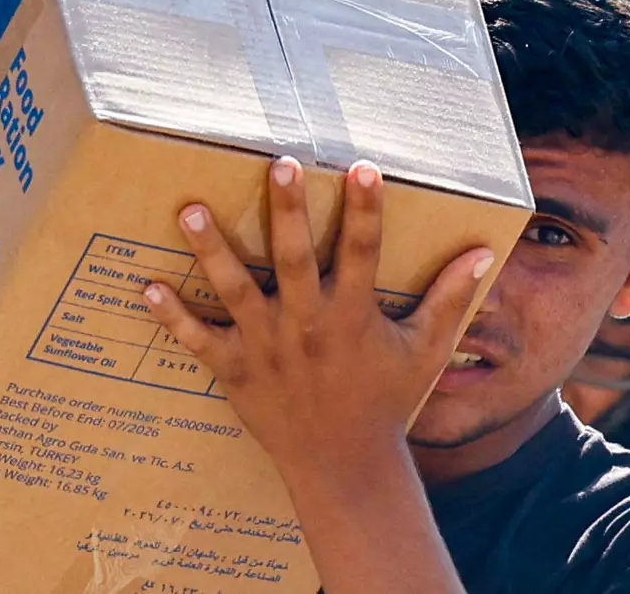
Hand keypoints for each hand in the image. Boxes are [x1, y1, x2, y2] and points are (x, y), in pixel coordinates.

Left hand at [143, 157, 492, 487]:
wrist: (343, 464)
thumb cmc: (384, 400)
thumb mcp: (422, 350)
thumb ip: (448, 299)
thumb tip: (484, 253)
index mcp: (354, 317)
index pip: (364, 254)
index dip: (366, 211)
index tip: (362, 167)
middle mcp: (308, 326)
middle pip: (296, 260)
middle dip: (289, 212)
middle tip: (278, 164)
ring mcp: (267, 348)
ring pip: (236, 291)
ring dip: (213, 252)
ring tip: (190, 211)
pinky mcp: (234, 370)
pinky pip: (198, 341)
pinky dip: (172, 316)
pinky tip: (145, 285)